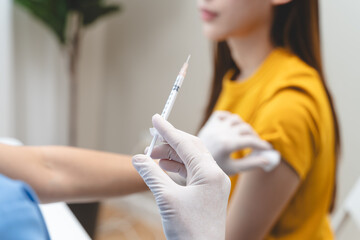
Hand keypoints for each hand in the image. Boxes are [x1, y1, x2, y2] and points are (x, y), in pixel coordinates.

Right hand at [133, 114, 229, 239]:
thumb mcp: (166, 199)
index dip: (168, 130)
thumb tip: (137, 158)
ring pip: (192, 160)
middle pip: (191, 148)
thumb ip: (152, 174)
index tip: (155, 118)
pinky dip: (178, 167)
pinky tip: (164, 167)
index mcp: (209, 173)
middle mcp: (215, 176)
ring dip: (172, 155)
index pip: (186, 143)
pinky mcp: (208, 193)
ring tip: (153, 156)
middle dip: (170, 143)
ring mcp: (213, 185)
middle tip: (150, 141)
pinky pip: (193, 172)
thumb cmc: (188, 231)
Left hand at [198, 111, 279, 175]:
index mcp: (227, 145)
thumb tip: (268, 160)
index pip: (251, 141)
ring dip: (244, 126)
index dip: (262, 145)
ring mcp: (215, 126)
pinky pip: (222, 114)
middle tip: (258, 145)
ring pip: (236, 119)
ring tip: (246, 137)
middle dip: (255, 136)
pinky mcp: (209, 123)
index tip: (268, 149)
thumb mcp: (234, 168)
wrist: (194, 163)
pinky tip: (233, 127)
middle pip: (246, 128)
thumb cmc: (215, 168)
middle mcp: (221, 132)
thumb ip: (252, 164)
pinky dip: (230, 118)